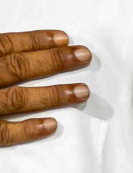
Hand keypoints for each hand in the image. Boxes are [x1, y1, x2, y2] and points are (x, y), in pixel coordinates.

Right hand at [0, 30, 90, 146]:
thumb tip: (20, 51)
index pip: (6, 46)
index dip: (35, 41)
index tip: (65, 39)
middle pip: (17, 67)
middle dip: (53, 61)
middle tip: (84, 56)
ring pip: (16, 99)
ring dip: (52, 95)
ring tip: (83, 91)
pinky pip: (2, 133)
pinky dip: (26, 130)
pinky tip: (52, 125)